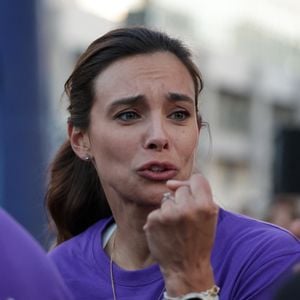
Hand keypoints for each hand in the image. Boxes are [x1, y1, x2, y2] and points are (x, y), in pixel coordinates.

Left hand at [143, 173, 217, 296]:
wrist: (186, 268)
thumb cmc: (199, 239)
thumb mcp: (209, 216)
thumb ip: (196, 193)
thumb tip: (169, 183)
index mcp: (205, 206)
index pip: (197, 178)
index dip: (195, 187)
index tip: (194, 199)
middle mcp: (187, 208)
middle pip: (180, 189)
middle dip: (182, 201)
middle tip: (186, 220)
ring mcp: (168, 214)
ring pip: (167, 199)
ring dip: (170, 210)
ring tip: (176, 228)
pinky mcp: (154, 220)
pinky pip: (157, 211)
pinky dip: (160, 220)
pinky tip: (166, 233)